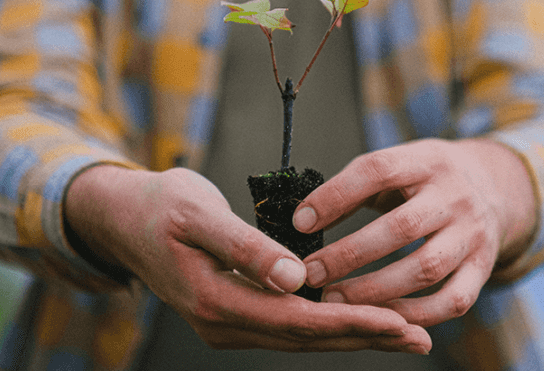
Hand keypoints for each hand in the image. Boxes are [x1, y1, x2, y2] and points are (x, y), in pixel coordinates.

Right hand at [65, 166, 431, 352]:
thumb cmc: (161, 206)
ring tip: (402, 332)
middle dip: (364, 336)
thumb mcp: (199, 214)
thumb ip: (246, 246)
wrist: (124, 218)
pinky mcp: (233, 312)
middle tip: (419, 337)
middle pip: (306, 337)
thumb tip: (296, 278)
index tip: (399, 321)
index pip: (297, 319)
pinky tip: (356, 317)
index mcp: (214, 299)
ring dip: (351, 334)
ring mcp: (227, 322)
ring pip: (300, 336)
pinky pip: (288, 325)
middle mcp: (222, 322)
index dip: (350, 320)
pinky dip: (326, 323)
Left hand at [293, 139, 536, 326]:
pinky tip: (381, 317)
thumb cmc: (424, 178)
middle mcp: (454, 196)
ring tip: (334, 300)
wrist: (493, 185)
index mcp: (424, 161)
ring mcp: (473, 234)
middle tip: (311, 272)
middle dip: (350, 254)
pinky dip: (416, 314)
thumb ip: (354, 186)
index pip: (378, 171)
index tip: (300, 222)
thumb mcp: (397, 164)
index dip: (336, 196)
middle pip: (401, 227)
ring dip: (375, 289)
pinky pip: (453, 300)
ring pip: (425, 268)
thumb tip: (304, 218)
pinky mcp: (483, 266)